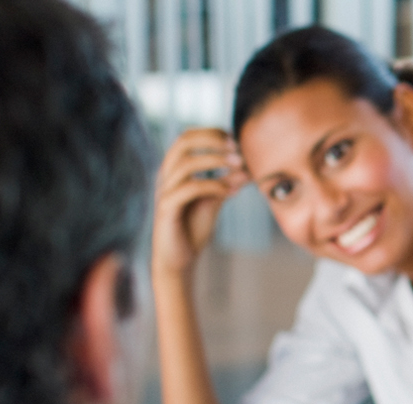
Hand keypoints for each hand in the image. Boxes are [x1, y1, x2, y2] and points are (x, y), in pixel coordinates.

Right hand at [150, 128, 247, 277]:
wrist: (178, 262)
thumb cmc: (193, 229)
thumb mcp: (214, 200)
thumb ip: (227, 182)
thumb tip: (248, 167)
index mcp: (174, 169)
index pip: (188, 136)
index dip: (212, 133)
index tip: (237, 141)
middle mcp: (165, 175)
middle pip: (183, 141)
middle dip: (212, 139)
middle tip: (237, 148)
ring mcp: (164, 191)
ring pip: (186, 163)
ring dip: (216, 160)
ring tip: (239, 166)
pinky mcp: (166, 209)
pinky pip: (189, 189)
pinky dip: (213, 185)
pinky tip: (231, 191)